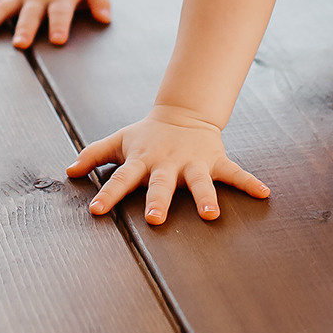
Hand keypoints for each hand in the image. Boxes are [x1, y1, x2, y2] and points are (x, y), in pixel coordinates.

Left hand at [67, 106, 269, 224]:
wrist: (183, 113)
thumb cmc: (146, 134)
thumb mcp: (119, 140)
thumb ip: (93, 154)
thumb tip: (68, 171)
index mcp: (142, 160)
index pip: (121, 179)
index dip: (108, 195)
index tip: (96, 211)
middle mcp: (167, 164)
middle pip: (161, 184)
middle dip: (159, 200)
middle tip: (156, 219)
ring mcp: (193, 162)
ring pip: (200, 182)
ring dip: (206, 197)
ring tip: (212, 215)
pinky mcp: (215, 160)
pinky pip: (235, 173)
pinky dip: (250, 183)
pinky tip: (264, 194)